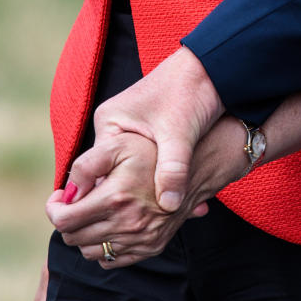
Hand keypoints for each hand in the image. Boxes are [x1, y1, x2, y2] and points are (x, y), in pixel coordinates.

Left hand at [47, 131, 189, 265]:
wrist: (193, 166)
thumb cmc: (151, 150)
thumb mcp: (117, 144)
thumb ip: (85, 166)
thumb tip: (66, 194)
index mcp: (115, 199)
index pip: (65, 221)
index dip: (53, 209)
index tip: (58, 197)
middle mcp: (127, 224)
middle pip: (74, 239)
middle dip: (67, 221)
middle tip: (73, 203)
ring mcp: (140, 240)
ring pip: (90, 253)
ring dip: (84, 235)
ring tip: (91, 213)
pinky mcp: (150, 248)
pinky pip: (112, 260)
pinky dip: (102, 247)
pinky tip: (108, 225)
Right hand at [65, 44, 224, 212]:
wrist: (211, 69)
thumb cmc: (190, 91)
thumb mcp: (180, 132)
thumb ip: (173, 168)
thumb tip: (168, 207)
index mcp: (110, 123)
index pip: (88, 171)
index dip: (94, 200)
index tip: (102, 224)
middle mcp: (112, 130)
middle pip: (103, 178)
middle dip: (118, 204)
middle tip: (130, 231)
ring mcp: (126, 135)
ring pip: (121, 179)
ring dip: (136, 200)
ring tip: (148, 226)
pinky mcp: (144, 141)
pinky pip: (138, 173)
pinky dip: (151, 190)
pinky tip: (166, 210)